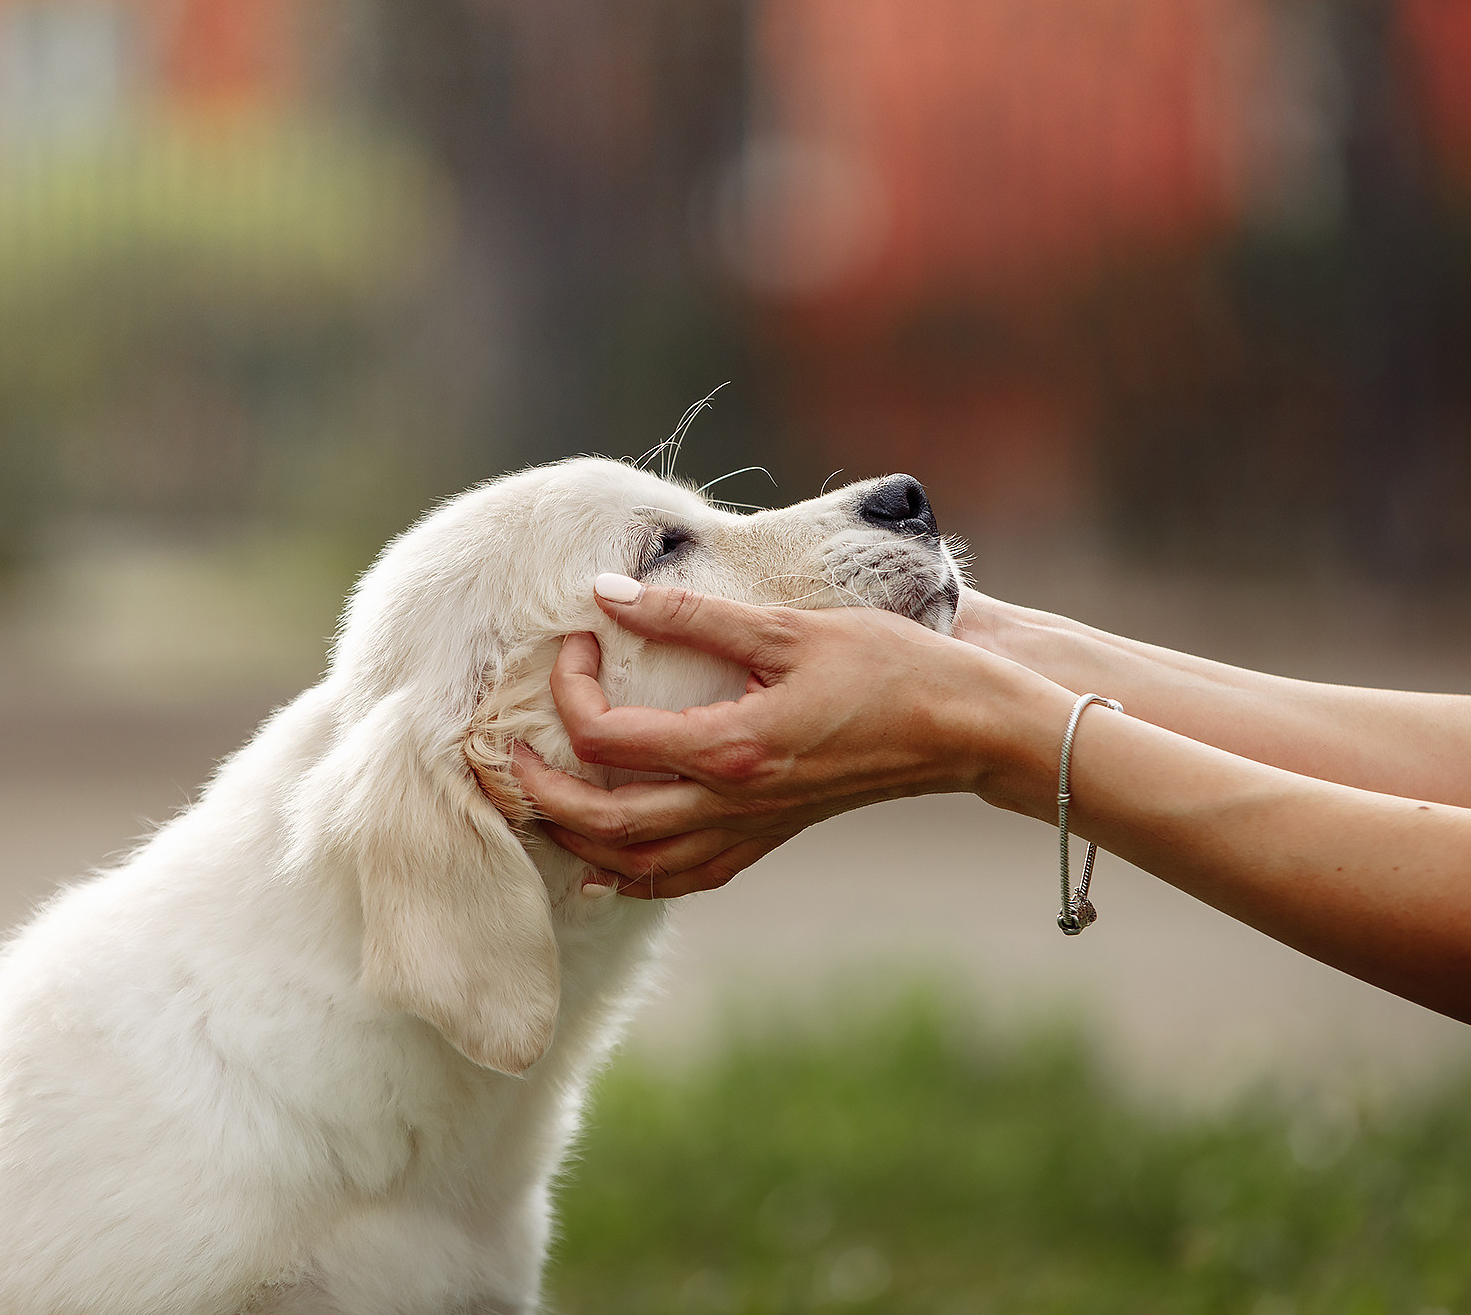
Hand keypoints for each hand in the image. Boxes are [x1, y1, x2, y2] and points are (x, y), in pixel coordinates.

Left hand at [512, 581, 1027, 897]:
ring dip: (573, 835)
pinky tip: (605, 860)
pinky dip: (630, 872)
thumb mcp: (787, 627)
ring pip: (631, 863)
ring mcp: (747, 830)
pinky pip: (680, 876)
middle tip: (511, 744)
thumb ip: (689, 616)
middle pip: (598, 820)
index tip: (579, 640)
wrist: (960, 726)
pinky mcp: (765, 839)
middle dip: (537, 787)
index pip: (606, 736)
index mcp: (728, 747)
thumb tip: (608, 594)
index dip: (570, 688)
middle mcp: (729, 803)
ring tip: (539, 796)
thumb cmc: (887, 667)